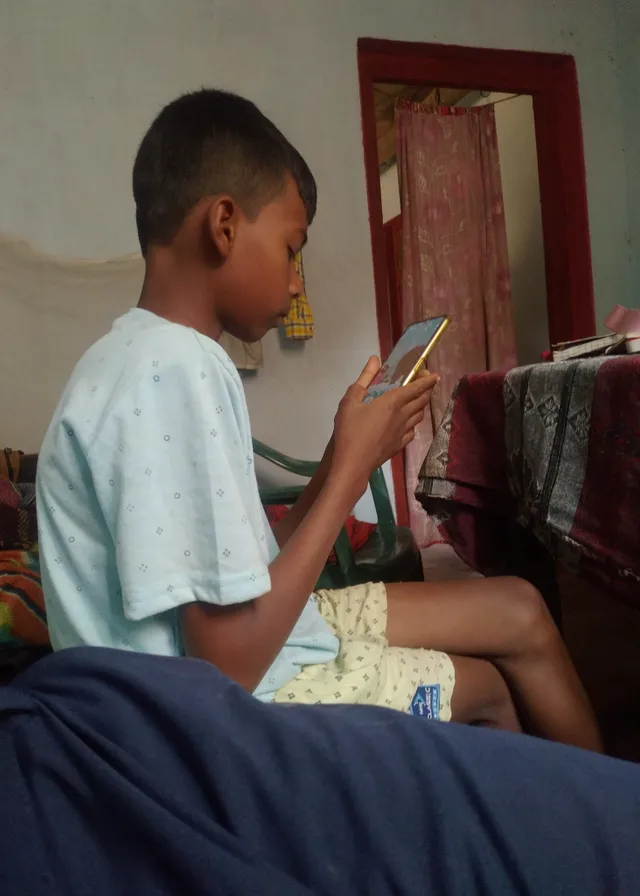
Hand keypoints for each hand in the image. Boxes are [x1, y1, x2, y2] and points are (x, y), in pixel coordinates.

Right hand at [331, 356, 438, 492]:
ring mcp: (403, 432)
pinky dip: (414, 423)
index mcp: (392, 402)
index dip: (427, 380)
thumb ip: (364, 378)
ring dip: (421, 406)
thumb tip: (375, 359)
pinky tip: (408, 423)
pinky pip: (413, 431)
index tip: (434, 374)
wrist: (353, 463)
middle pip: (422, 401)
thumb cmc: (349, 430)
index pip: (416, 388)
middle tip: (426, 383)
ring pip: (419, 416)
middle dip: (427, 390)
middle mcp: (402, 416)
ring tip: (417, 401)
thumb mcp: (351, 400)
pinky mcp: (400, 445)